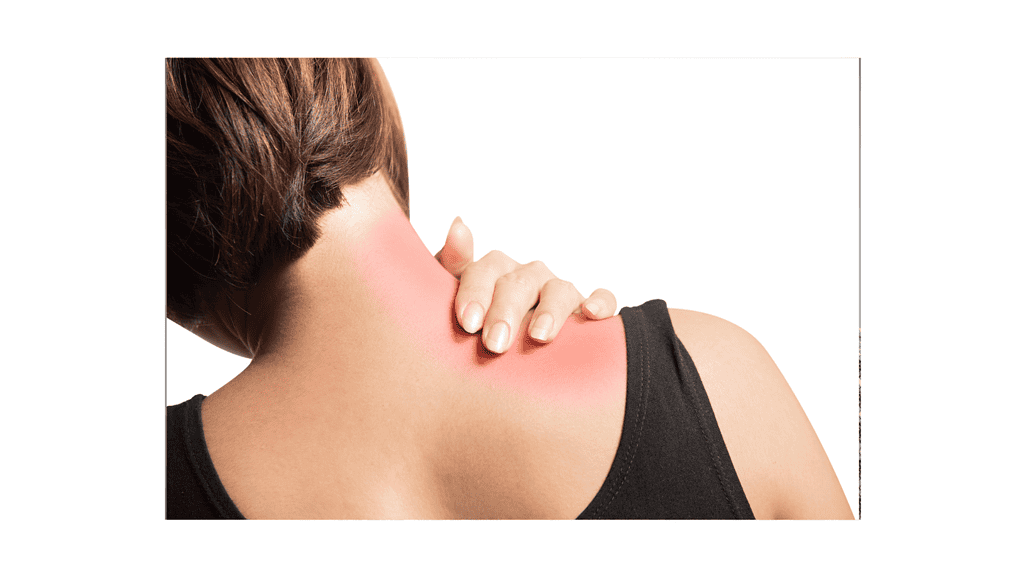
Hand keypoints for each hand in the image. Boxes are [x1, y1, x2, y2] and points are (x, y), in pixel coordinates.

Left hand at [434, 217, 616, 353]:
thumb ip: (453, 264)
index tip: (468, 323)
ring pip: (558, 290)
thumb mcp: (457, 300)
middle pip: (519, 283)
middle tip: (494, 344)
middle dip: (507, 312)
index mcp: (495, 272)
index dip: (476, 293)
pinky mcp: (586, 311)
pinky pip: (602, 299)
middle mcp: (528, 277)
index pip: (485, 270)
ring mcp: (558, 292)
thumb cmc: (477, 326)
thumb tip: (458, 223)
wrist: (503, 356)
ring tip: (539, 336)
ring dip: (549, 311)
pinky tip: (591, 314)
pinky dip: (600, 303)